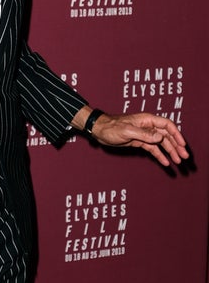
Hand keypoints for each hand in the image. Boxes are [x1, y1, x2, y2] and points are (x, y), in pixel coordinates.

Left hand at [74, 106, 188, 167]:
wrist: (99, 130)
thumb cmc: (111, 127)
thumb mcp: (127, 131)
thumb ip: (144, 134)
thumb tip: (160, 137)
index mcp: (147, 119)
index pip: (167, 125)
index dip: (176, 134)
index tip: (182, 144)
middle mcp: (148, 126)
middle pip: (167, 135)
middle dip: (176, 146)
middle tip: (184, 156)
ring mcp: (144, 134)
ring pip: (161, 143)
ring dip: (170, 152)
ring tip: (178, 161)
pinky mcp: (139, 141)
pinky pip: (152, 148)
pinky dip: (159, 155)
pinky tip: (165, 162)